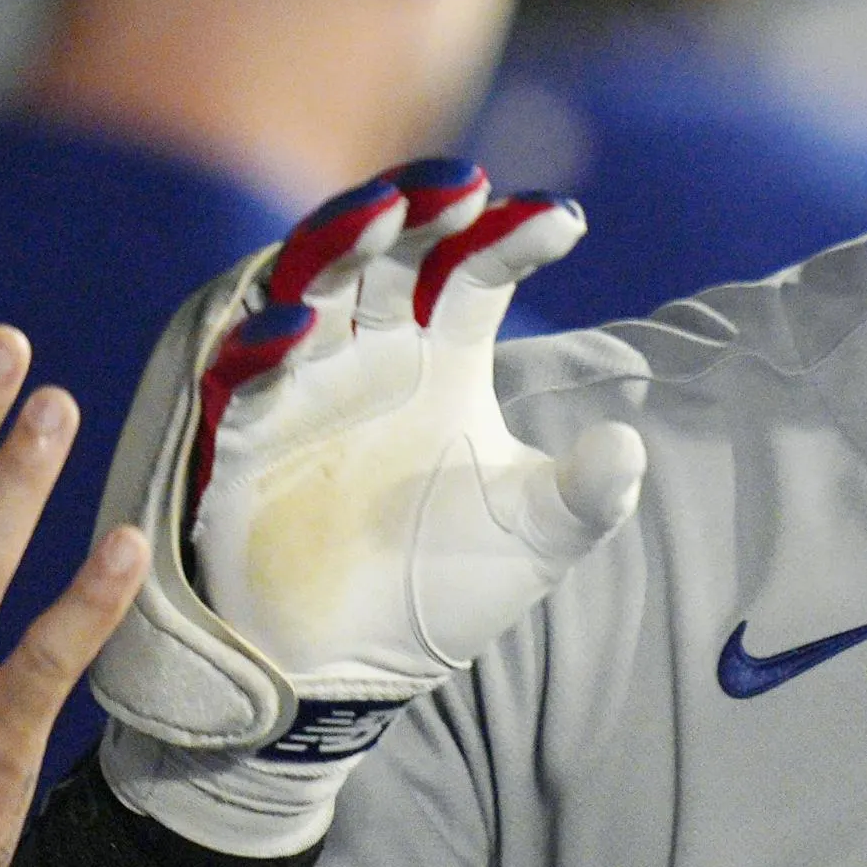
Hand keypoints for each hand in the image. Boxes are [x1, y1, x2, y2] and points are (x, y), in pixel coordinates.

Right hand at [90, 161, 645, 858]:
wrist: (355, 678)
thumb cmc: (440, 592)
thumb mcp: (535, 540)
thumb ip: (587, 494)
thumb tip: (628, 449)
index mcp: (439, 360)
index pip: (472, 271)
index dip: (512, 237)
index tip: (564, 222)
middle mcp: (366, 357)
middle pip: (383, 254)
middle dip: (412, 211)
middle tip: (459, 188)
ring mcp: (300, 393)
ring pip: (305, 288)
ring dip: (337, 248)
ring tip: (381, 216)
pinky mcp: (240, 445)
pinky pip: (238, 381)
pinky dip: (262, 350)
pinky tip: (297, 329)